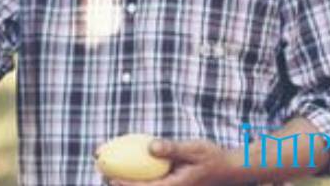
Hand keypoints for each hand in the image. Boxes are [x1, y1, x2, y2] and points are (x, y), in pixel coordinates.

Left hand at [107, 138, 238, 185]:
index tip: (110, 178)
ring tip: (104, 166)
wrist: (228, 169)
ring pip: (143, 184)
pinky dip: (136, 171)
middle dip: (119, 182)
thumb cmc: (212, 158)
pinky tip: (124, 159)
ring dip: (124, 177)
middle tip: (100, 168)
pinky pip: (149, 178)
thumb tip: (150, 147)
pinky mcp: (170, 182)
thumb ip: (172, 149)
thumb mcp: (193, 149)